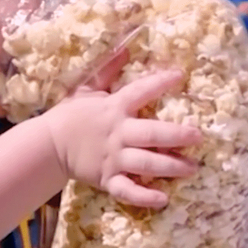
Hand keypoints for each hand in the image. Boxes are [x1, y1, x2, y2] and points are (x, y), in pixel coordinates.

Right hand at [45, 70, 201, 208]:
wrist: (48, 145)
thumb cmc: (70, 115)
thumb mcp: (87, 88)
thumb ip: (108, 70)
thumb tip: (126, 48)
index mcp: (114, 107)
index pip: (140, 91)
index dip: (160, 82)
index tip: (180, 76)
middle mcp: (118, 133)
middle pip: (152, 133)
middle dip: (177, 135)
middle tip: (198, 137)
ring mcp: (114, 158)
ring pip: (146, 163)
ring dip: (171, 166)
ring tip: (192, 168)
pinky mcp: (107, 179)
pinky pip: (127, 190)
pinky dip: (144, 197)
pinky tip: (163, 199)